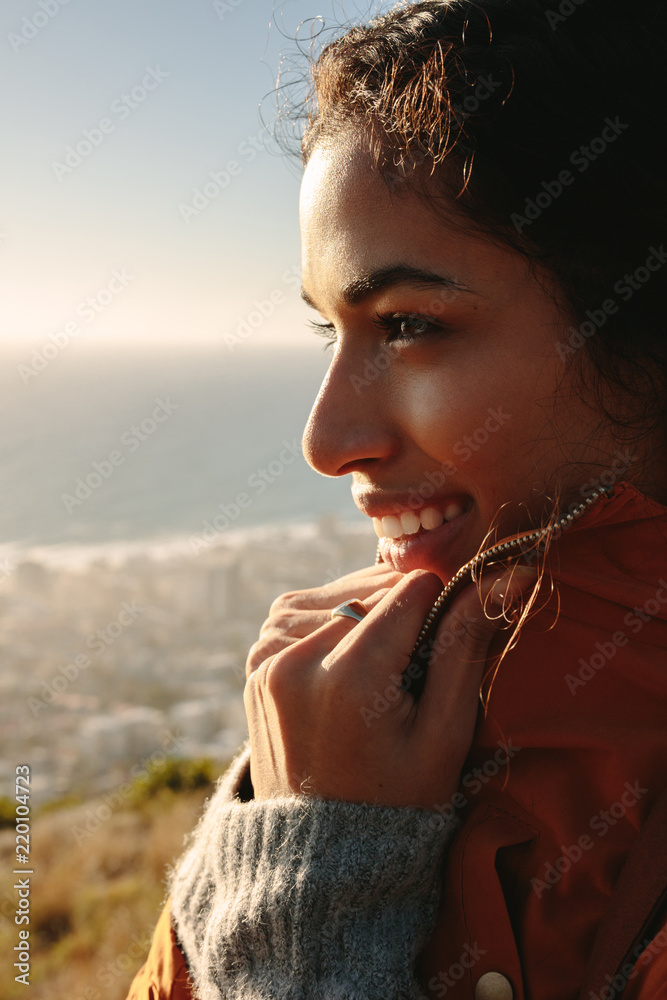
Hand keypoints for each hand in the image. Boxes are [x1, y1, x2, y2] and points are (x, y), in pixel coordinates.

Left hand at [244, 564, 535, 809]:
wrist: (321, 855)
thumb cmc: (398, 800)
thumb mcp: (445, 733)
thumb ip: (466, 646)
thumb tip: (509, 574)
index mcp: (349, 675)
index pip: (411, 588)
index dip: (442, 606)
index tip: (448, 641)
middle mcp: (297, 658)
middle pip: (371, 586)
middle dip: (403, 610)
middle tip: (416, 666)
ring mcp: (267, 660)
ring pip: (336, 593)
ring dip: (366, 612)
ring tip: (383, 666)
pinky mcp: (255, 664)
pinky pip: (300, 613)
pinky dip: (330, 622)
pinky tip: (348, 661)